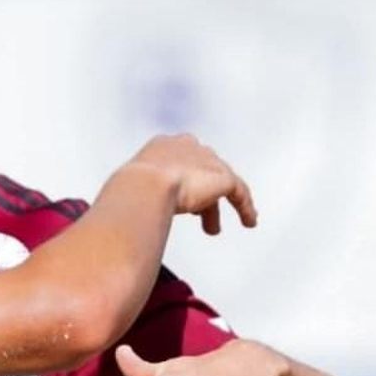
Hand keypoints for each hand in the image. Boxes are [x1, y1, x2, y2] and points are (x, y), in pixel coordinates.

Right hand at [126, 134, 257, 235]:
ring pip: (220, 182)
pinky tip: (248, 223)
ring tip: (213, 230)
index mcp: (162, 146)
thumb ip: (136, 197)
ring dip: (216, 207)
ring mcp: (207, 160)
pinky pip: (240, 192)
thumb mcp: (129, 190)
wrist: (143, 187)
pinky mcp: (222, 176)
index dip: (181, 177)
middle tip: (195, 217)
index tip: (178, 197)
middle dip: (199, 193)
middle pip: (201, 169)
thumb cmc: (127, 192)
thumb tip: (127, 220)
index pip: (179, 157)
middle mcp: (187, 147)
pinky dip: (245, 208)